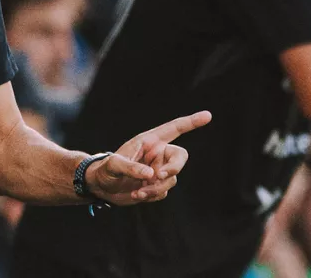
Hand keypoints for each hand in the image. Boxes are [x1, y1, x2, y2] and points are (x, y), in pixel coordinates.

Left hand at [85, 110, 211, 205]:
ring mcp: (159, 170)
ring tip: (138, 192)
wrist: (102, 187)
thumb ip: (131, 167)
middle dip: (174, 167)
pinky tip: (137, 195)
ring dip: (156, 187)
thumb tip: (151, 174)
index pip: (174, 129)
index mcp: (149, 141)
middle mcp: (157, 154)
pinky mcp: (157, 185)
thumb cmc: (105, 170)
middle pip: (180, 157)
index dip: (191, 122)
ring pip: (171, 178)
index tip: (208, 115)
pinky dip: (152, 195)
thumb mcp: (113, 165)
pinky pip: (164, 191)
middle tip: (160, 175)